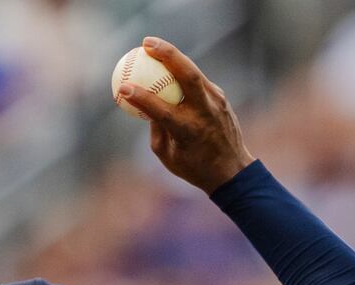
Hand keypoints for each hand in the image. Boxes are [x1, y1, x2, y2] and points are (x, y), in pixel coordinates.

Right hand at [119, 37, 254, 194]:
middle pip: (188, 75)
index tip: (123, 87)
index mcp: (188, 131)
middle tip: (146, 43)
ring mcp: (216, 102)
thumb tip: (144, 102)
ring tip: (153, 45)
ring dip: (174, 56)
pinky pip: (197, 80)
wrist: (232, 170)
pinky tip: (167, 64)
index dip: (141, 97)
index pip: (161, 109)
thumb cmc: (193, 166)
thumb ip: (155, 128)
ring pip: (194, 72)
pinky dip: (181, 71)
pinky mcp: (220, 97)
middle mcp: (204, 113)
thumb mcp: (167, 154)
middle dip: (167, 54)